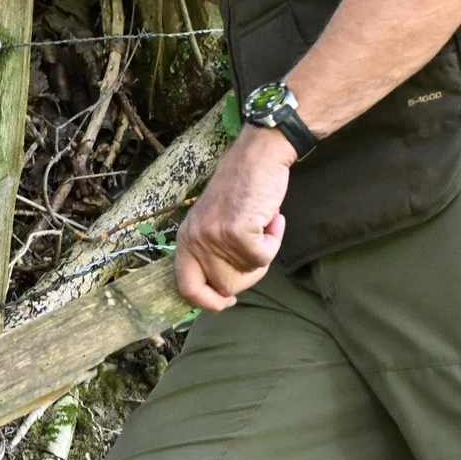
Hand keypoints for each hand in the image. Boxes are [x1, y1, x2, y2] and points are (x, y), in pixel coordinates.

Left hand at [174, 126, 294, 311]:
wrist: (259, 157)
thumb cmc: (242, 189)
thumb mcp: (214, 223)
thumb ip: (213, 253)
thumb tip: (224, 292)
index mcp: (185, 240)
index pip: (187, 288)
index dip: (208, 302)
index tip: (228, 300)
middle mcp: (194, 240)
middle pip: (225, 287)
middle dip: (249, 274)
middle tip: (258, 247)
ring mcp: (214, 237)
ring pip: (248, 273)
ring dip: (264, 253)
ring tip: (263, 226)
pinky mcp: (236, 231)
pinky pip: (263, 257)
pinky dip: (274, 242)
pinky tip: (272, 219)